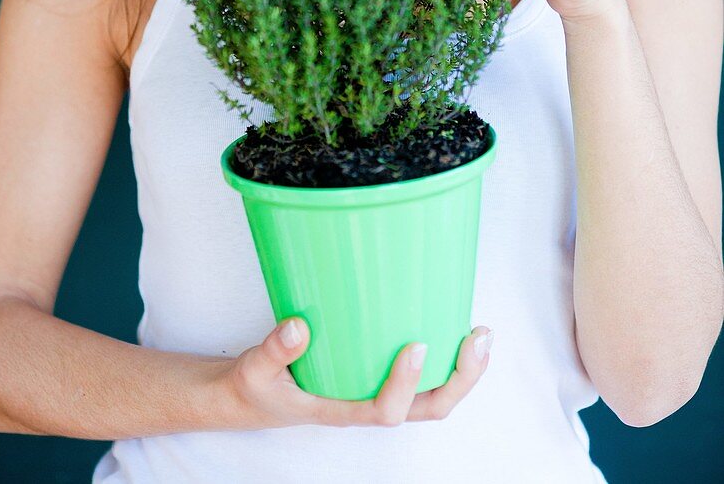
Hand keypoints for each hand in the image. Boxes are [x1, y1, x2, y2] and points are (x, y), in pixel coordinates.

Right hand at [209, 318, 492, 428]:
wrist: (253, 395)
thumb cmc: (259, 387)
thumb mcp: (255, 371)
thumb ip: (274, 352)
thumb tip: (298, 327)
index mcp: (341, 411)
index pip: (384, 411)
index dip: (406, 384)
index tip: (416, 346)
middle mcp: (367, 404)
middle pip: (427, 409)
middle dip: (459, 380)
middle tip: (478, 339)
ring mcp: (376, 390)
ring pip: (432, 395)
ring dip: (461, 370)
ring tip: (481, 334)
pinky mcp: (376, 373)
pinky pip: (421, 376)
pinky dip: (444, 357)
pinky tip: (451, 323)